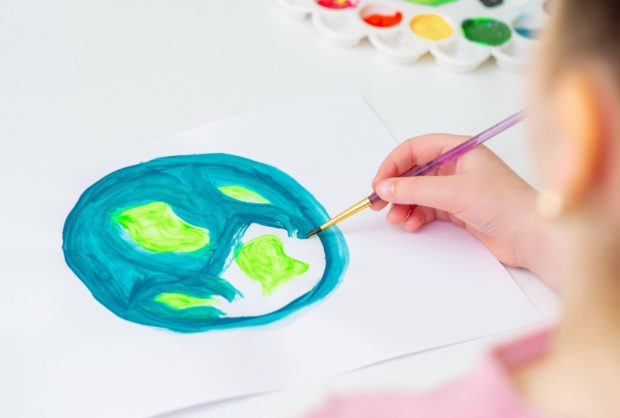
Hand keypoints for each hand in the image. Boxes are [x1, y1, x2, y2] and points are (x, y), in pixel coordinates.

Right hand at [372, 134, 553, 282]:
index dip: (394, 164)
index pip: (416, 149)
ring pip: (418, 192)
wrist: (533, 237)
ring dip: (404, 205)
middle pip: (414, 171)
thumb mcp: (454, 192)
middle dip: (395, 187)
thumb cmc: (507, 204)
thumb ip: (415, 189)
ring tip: (397, 218)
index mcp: (460, 150)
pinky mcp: (459, 210)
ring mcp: (457, 189)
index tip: (379, 182)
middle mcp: (457, 166)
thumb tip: (385, 187)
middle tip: (379, 202)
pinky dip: (416, 216)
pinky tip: (412, 224)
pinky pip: (427, 209)